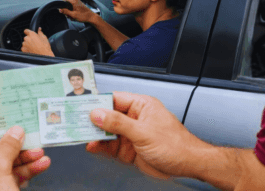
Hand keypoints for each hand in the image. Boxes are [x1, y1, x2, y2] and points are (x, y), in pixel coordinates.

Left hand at [0, 126, 50, 190]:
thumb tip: (14, 132)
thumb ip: (8, 146)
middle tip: (32, 141)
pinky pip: (1, 177)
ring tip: (40, 156)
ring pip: (0, 164)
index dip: (0, 129)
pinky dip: (18, 174)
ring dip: (22, 161)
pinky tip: (36, 168)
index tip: (15, 123)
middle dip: (16, 148)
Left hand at [21, 28, 54, 55]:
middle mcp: (27, 39)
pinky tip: (32, 50)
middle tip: (35, 42)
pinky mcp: (23, 50)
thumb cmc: (45, 47)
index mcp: (31, 34)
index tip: (29, 34)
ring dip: (28, 44)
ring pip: (25, 43)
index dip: (28, 32)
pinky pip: (24, 48)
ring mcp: (24, 45)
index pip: (26, 30)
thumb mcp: (44, 37)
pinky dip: (27, 48)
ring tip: (34, 47)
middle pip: (26, 37)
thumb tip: (39, 29)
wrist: (44, 55)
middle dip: (29, 39)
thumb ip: (40, 32)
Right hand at [59, 0, 95, 23]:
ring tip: (74, 17)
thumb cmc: (84, 16)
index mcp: (73, 0)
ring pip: (69, 7)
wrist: (91, 17)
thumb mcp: (73, 15)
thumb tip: (59, 9)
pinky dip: (73, 12)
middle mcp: (75, 0)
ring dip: (70, 13)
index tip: (63, 11)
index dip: (62, 6)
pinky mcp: (79, 5)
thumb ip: (66, 12)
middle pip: (66, 5)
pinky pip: (73, 8)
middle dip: (67, 11)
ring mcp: (77, 2)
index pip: (63, 0)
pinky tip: (75, 16)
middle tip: (70, 16)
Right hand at [86, 92, 205, 179]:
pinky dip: (101, 146)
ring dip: (95, 135)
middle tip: (77, 121)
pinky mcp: (129, 149)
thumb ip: (119, 123)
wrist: (187, 165)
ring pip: (107, 132)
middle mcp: (135, 118)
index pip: (114, 99)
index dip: (97, 102)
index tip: (82, 104)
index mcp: (141, 105)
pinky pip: (110, 146)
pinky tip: (93, 146)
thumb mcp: (143, 132)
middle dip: (93, 120)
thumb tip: (99, 114)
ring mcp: (131, 134)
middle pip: (107, 116)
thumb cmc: (176, 144)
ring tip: (83, 135)